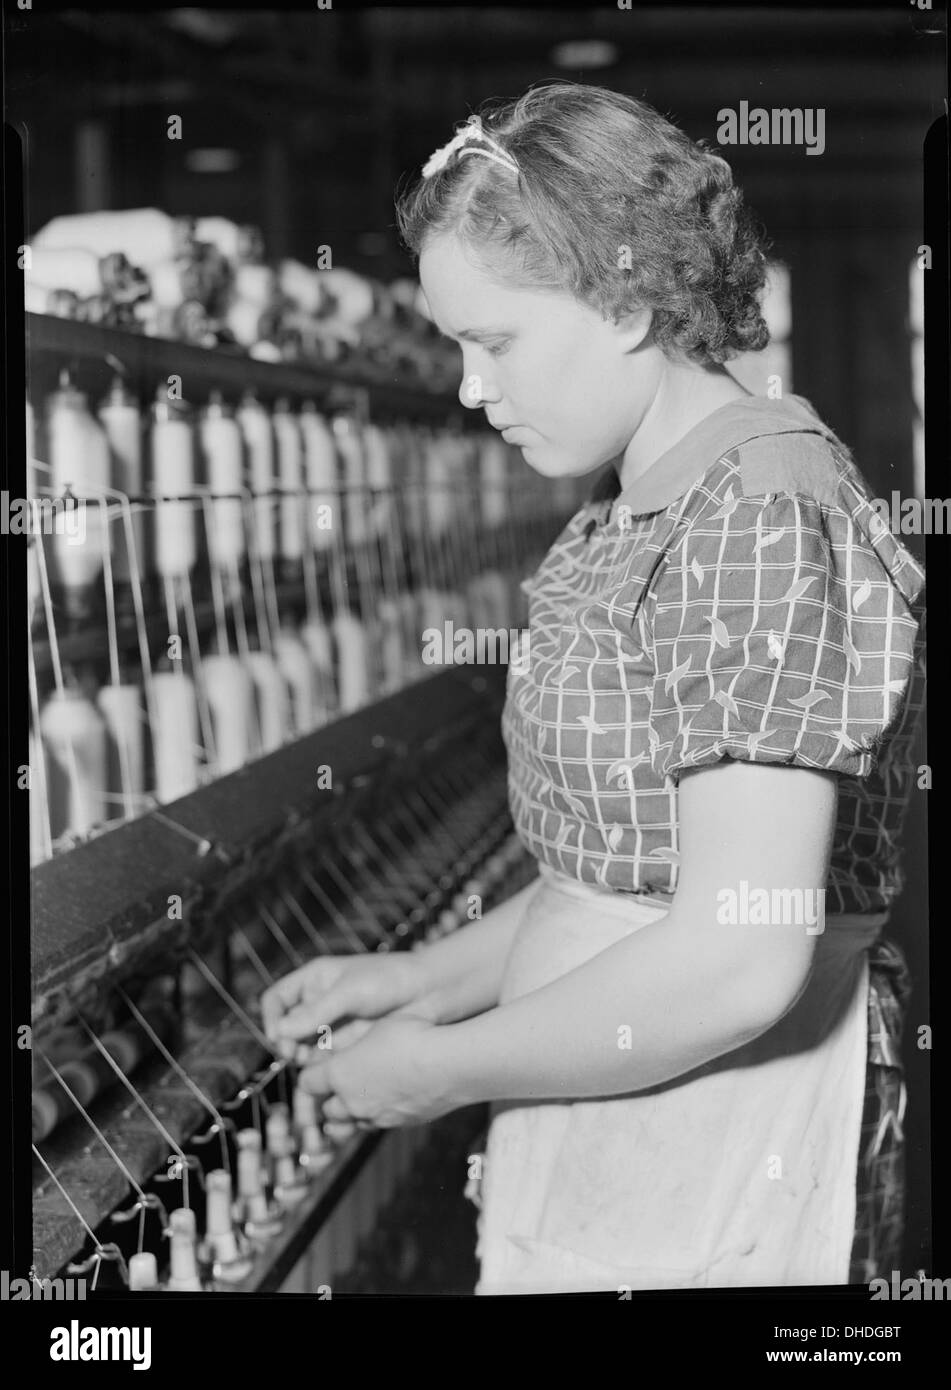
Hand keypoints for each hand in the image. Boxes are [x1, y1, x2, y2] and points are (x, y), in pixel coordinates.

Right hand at [261, 951, 423, 1057]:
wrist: (428, 994)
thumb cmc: (390, 981)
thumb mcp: (350, 992)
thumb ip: (316, 1012)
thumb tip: (279, 1032)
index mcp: (315, 979)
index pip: (277, 999)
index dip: (271, 1017)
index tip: (277, 1036)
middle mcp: (319, 1003)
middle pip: (286, 1028)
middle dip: (286, 1043)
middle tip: (294, 1054)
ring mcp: (332, 1025)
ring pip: (303, 1048)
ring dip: (301, 1058)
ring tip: (310, 1063)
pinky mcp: (347, 1046)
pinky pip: (324, 1061)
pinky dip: (320, 1068)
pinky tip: (327, 1072)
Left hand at [298, 1013, 454, 1131]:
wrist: (448, 1064)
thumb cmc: (411, 1036)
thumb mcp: (377, 1026)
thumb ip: (357, 1041)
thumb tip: (351, 1045)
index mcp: (340, 1074)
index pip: (307, 1082)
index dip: (312, 1073)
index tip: (318, 1065)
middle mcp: (351, 1102)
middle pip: (327, 1109)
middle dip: (330, 1097)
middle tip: (341, 1081)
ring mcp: (376, 1117)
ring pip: (350, 1124)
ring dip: (351, 1112)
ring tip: (363, 1095)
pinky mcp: (398, 1125)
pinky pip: (378, 1125)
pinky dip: (377, 1116)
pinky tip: (391, 1098)